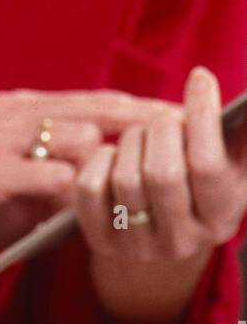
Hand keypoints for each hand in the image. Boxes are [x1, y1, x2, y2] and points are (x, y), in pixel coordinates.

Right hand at [0, 87, 170, 286]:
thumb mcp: (23, 178)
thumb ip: (63, 164)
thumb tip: (118, 163)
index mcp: (19, 107)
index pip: (92, 99)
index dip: (137, 108)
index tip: (174, 118)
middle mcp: (9, 111)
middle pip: (93, 110)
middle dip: (135, 132)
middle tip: (166, 149)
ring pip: (77, 139)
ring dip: (97, 172)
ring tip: (101, 196)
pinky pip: (51, 176)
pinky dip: (69, 193)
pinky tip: (69, 208)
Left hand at [75, 66, 246, 323]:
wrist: (166, 230)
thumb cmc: (202, 181)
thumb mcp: (232, 161)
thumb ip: (238, 131)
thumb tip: (235, 95)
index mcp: (221, 219)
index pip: (208, 165)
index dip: (202, 115)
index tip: (200, 77)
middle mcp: (182, 241)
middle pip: (162, 173)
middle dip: (162, 129)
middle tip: (166, 121)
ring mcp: (140, 246)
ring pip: (125, 178)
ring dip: (132, 141)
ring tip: (144, 140)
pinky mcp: (103, 240)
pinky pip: (90, 187)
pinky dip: (101, 159)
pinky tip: (117, 158)